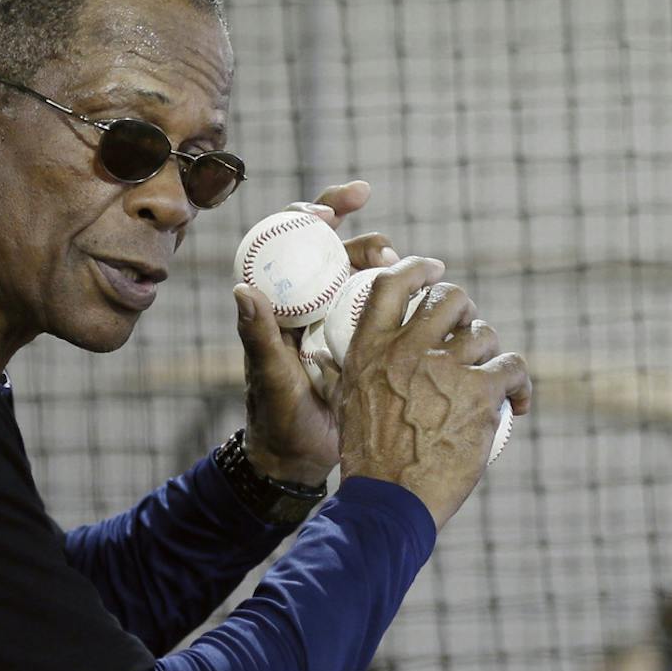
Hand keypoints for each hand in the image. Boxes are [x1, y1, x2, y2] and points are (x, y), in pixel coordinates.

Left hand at [233, 181, 401, 485]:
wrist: (303, 458)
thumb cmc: (277, 418)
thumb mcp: (271, 377)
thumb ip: (258, 337)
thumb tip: (243, 290)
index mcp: (280, 302)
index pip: (291, 239)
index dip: (312, 213)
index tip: (332, 212)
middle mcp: (308, 303)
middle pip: (337, 252)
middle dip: (364, 240)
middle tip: (387, 253)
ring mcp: (336, 319)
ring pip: (366, 276)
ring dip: (390, 266)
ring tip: (415, 273)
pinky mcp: (363, 339)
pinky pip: (386, 307)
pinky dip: (406, 296)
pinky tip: (428, 296)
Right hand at [333, 258, 529, 528]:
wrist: (389, 501)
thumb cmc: (367, 461)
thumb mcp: (346, 403)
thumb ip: (348, 373)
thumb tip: (331, 355)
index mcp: (369, 348)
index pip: (392, 283)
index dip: (418, 268)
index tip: (436, 270)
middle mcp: (406, 349)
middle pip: (449, 298)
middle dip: (465, 310)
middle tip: (469, 332)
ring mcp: (445, 369)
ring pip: (485, 334)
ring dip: (492, 353)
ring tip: (492, 379)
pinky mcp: (479, 394)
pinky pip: (513, 368)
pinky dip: (521, 385)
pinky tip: (519, 403)